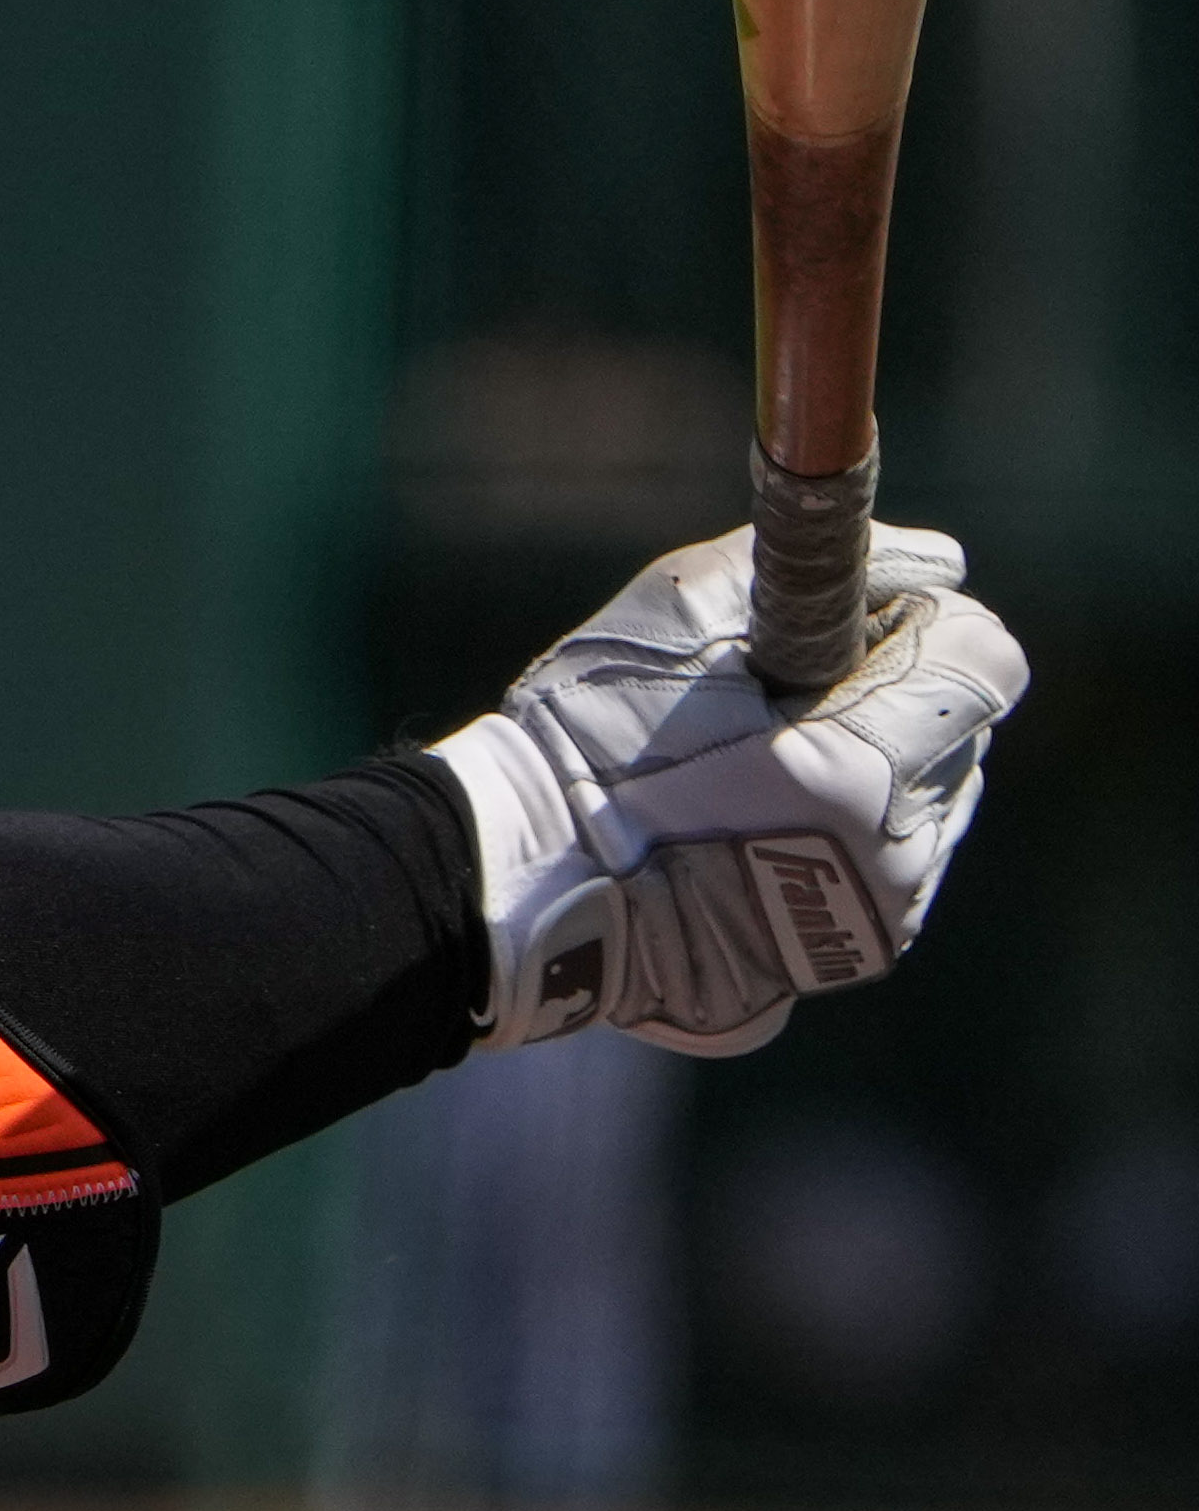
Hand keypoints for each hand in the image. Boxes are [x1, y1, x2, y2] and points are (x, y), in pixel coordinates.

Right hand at [434, 525, 1028, 1058]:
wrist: (528, 879)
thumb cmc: (587, 735)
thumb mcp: (683, 615)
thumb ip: (826, 571)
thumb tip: (942, 563)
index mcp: (854, 771)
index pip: (983, 661)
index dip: (928, 619)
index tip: (859, 615)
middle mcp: (893, 851)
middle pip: (965, 727)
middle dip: (900, 692)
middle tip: (793, 690)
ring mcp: (887, 908)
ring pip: (942, 795)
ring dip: (886, 760)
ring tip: (773, 762)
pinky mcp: (872, 947)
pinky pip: (909, 857)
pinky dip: (864, 823)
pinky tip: (776, 818)